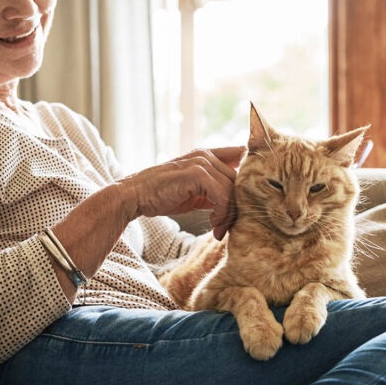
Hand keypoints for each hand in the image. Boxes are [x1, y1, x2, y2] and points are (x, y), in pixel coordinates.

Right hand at [118, 146, 242, 239]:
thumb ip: (214, 191)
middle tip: (225, 227)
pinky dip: (221, 213)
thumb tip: (237, 204)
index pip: (241, 155)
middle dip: (237, 206)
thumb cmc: (162, 195)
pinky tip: (213, 224)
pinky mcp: (196, 174)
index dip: (250, 174)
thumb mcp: (194, 192)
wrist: (135, 196)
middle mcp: (206, 155)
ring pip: (233, 189)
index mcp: (207, 155)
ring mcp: (201, 163)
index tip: (248, 200)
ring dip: (229, 214)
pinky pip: (222, 195)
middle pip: (240, 180)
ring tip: (218, 229)